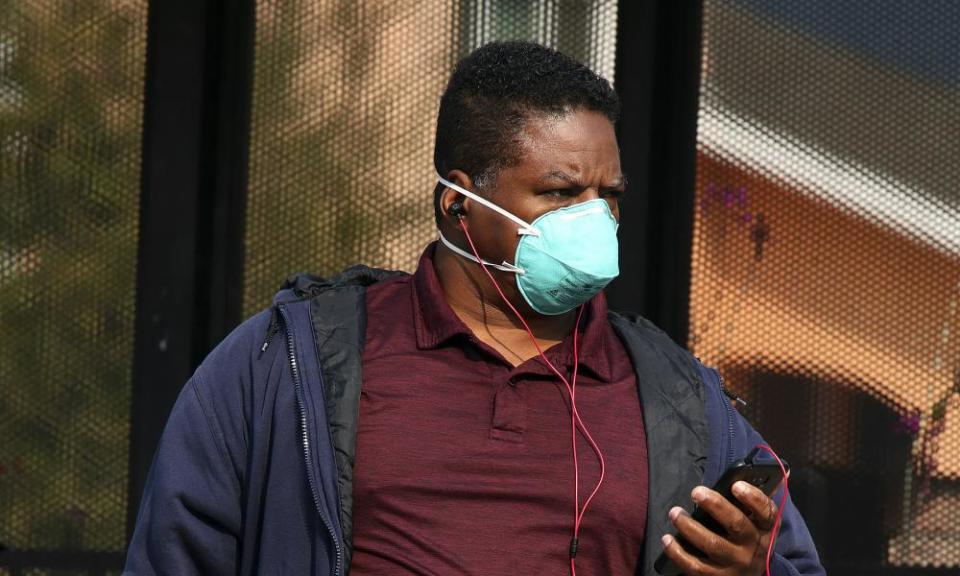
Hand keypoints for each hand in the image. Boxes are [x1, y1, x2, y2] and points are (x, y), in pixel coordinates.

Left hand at [659, 481, 777, 575]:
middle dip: (715, 505)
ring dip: (690, 526)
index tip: (736, 485)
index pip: (767, 512)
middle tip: (696, 492)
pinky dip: (678, 552)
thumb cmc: (746, 541)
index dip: (753, 498)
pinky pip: (696, 566)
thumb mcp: (755, 525)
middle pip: (736, 524)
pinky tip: (667, 539)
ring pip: (712, 544)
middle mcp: (754, 547)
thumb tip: (733, 478)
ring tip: (675, 513)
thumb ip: (746, 505)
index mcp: (765, 529)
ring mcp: (736, 564)